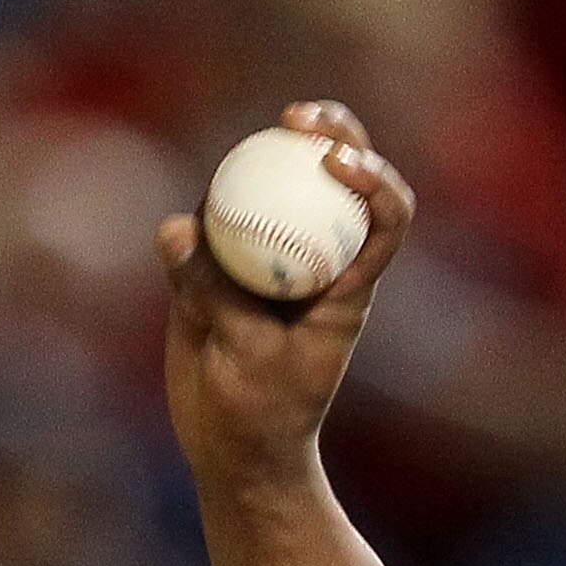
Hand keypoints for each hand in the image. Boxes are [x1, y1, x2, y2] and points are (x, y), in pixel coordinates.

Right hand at [156, 100, 412, 490]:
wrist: (234, 449)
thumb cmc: (261, 415)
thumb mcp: (245, 359)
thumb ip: (213, 294)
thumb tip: (179, 226)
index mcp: (349, 287)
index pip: (386, 221)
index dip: (374, 180)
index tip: (336, 162)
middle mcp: (315, 263)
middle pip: (338, 184)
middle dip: (332, 134)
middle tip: (298, 116)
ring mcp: (267, 262)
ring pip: (272, 192)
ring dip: (266, 155)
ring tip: (263, 132)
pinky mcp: (219, 271)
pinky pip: (211, 226)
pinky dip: (200, 214)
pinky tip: (181, 227)